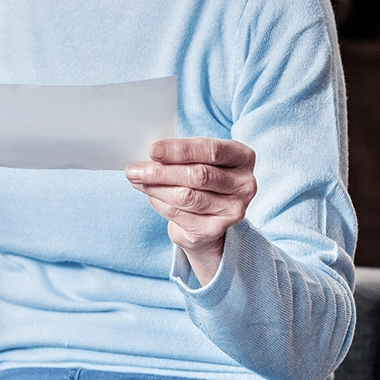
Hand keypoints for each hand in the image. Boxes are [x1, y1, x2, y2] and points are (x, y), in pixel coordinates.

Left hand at [125, 137, 256, 285]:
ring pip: (187, 197)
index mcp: (242, 157)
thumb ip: (181, 154)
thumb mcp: (199, 159)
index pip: (211, 151)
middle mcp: (244, 184)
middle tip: (135, 170)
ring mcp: (233, 210)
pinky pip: (180, 215)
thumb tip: (149, 155)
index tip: (153, 150)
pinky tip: (150, 195)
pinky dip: (160, 204)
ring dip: (156, 188)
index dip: (181, 150)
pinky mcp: (216, 229)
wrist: (210, 216)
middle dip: (162, 172)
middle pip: (198, 176)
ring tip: (136, 180)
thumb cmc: (202, 178)